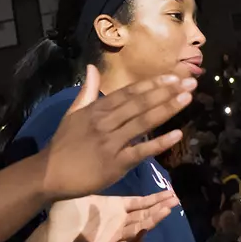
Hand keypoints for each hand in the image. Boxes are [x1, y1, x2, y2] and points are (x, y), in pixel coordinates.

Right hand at [39, 66, 194, 199]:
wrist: (50, 174)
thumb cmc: (64, 145)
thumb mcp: (73, 113)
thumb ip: (86, 91)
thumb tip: (91, 68)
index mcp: (97, 110)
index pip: (129, 92)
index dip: (152, 84)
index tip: (173, 76)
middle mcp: (106, 122)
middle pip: (140, 103)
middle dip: (166, 92)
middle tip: (190, 82)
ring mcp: (112, 142)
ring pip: (143, 122)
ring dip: (167, 109)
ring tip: (187, 98)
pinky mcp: (116, 163)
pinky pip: (141, 151)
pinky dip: (159, 142)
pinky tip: (177, 135)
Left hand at [44, 191, 177, 241]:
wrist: (50, 235)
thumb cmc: (63, 213)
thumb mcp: (82, 194)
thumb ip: (97, 183)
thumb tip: (107, 166)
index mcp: (115, 207)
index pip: (140, 203)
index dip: (155, 199)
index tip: (170, 192)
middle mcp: (118, 220)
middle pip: (144, 214)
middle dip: (160, 207)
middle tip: (175, 201)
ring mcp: (114, 235)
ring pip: (138, 228)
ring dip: (152, 220)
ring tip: (165, 211)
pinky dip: (134, 240)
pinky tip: (143, 231)